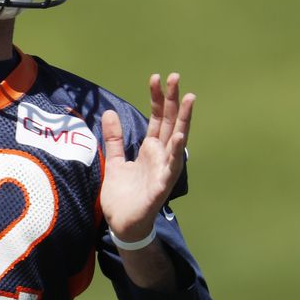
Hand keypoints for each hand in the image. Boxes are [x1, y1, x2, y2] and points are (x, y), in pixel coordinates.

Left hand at [99, 73, 193, 243]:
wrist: (122, 223)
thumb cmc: (122, 194)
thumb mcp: (114, 161)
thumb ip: (114, 138)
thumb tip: (109, 112)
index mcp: (151, 149)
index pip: (158, 118)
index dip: (157, 98)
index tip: (155, 78)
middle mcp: (161, 155)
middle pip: (170, 122)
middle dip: (173, 99)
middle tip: (175, 76)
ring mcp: (164, 169)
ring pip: (177, 139)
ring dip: (184, 119)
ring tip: (190, 98)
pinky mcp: (162, 185)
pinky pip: (171, 166)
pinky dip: (176, 152)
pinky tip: (180, 137)